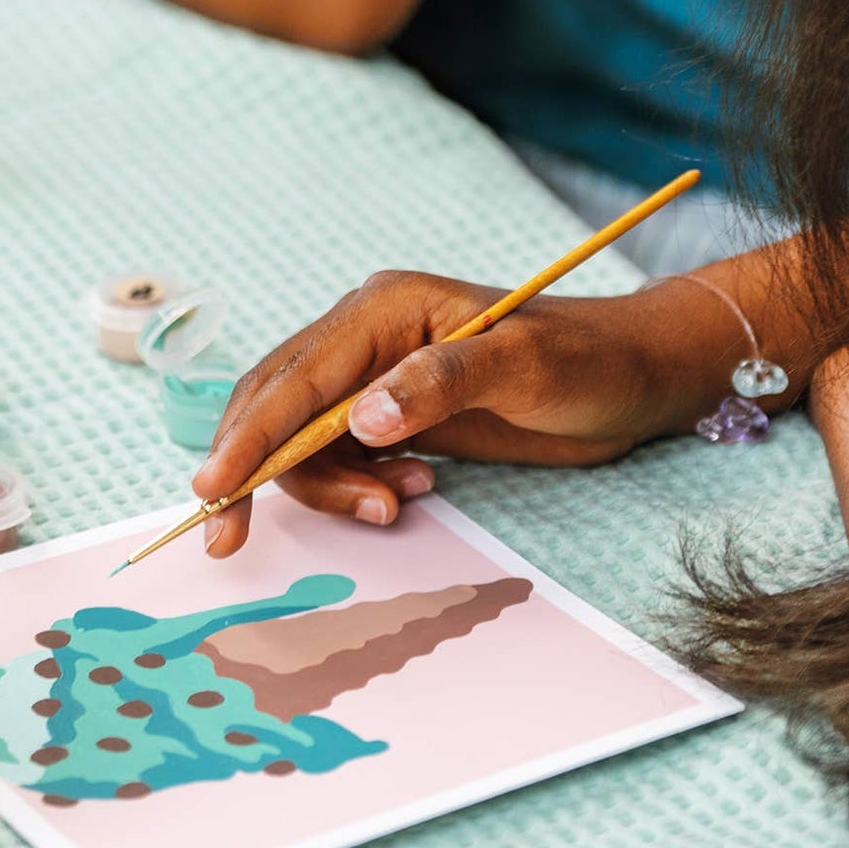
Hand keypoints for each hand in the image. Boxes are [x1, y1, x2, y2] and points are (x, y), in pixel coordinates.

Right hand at [193, 271, 679, 556]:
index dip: (249, 435)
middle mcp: (367, 336)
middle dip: (250, 469)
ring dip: (328, 485)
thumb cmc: (586, 361)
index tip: (214, 489)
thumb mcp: (523, 366)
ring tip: (394, 505)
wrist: (634, 377)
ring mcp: (376, 374)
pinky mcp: (394, 413)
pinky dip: (354, 486)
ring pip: (303, 439)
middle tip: (229, 539)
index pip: (296, 376)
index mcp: (384, 308)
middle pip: (275, 404)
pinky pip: (338, 455)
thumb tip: (361, 419)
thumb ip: (439, 384)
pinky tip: (405, 493)